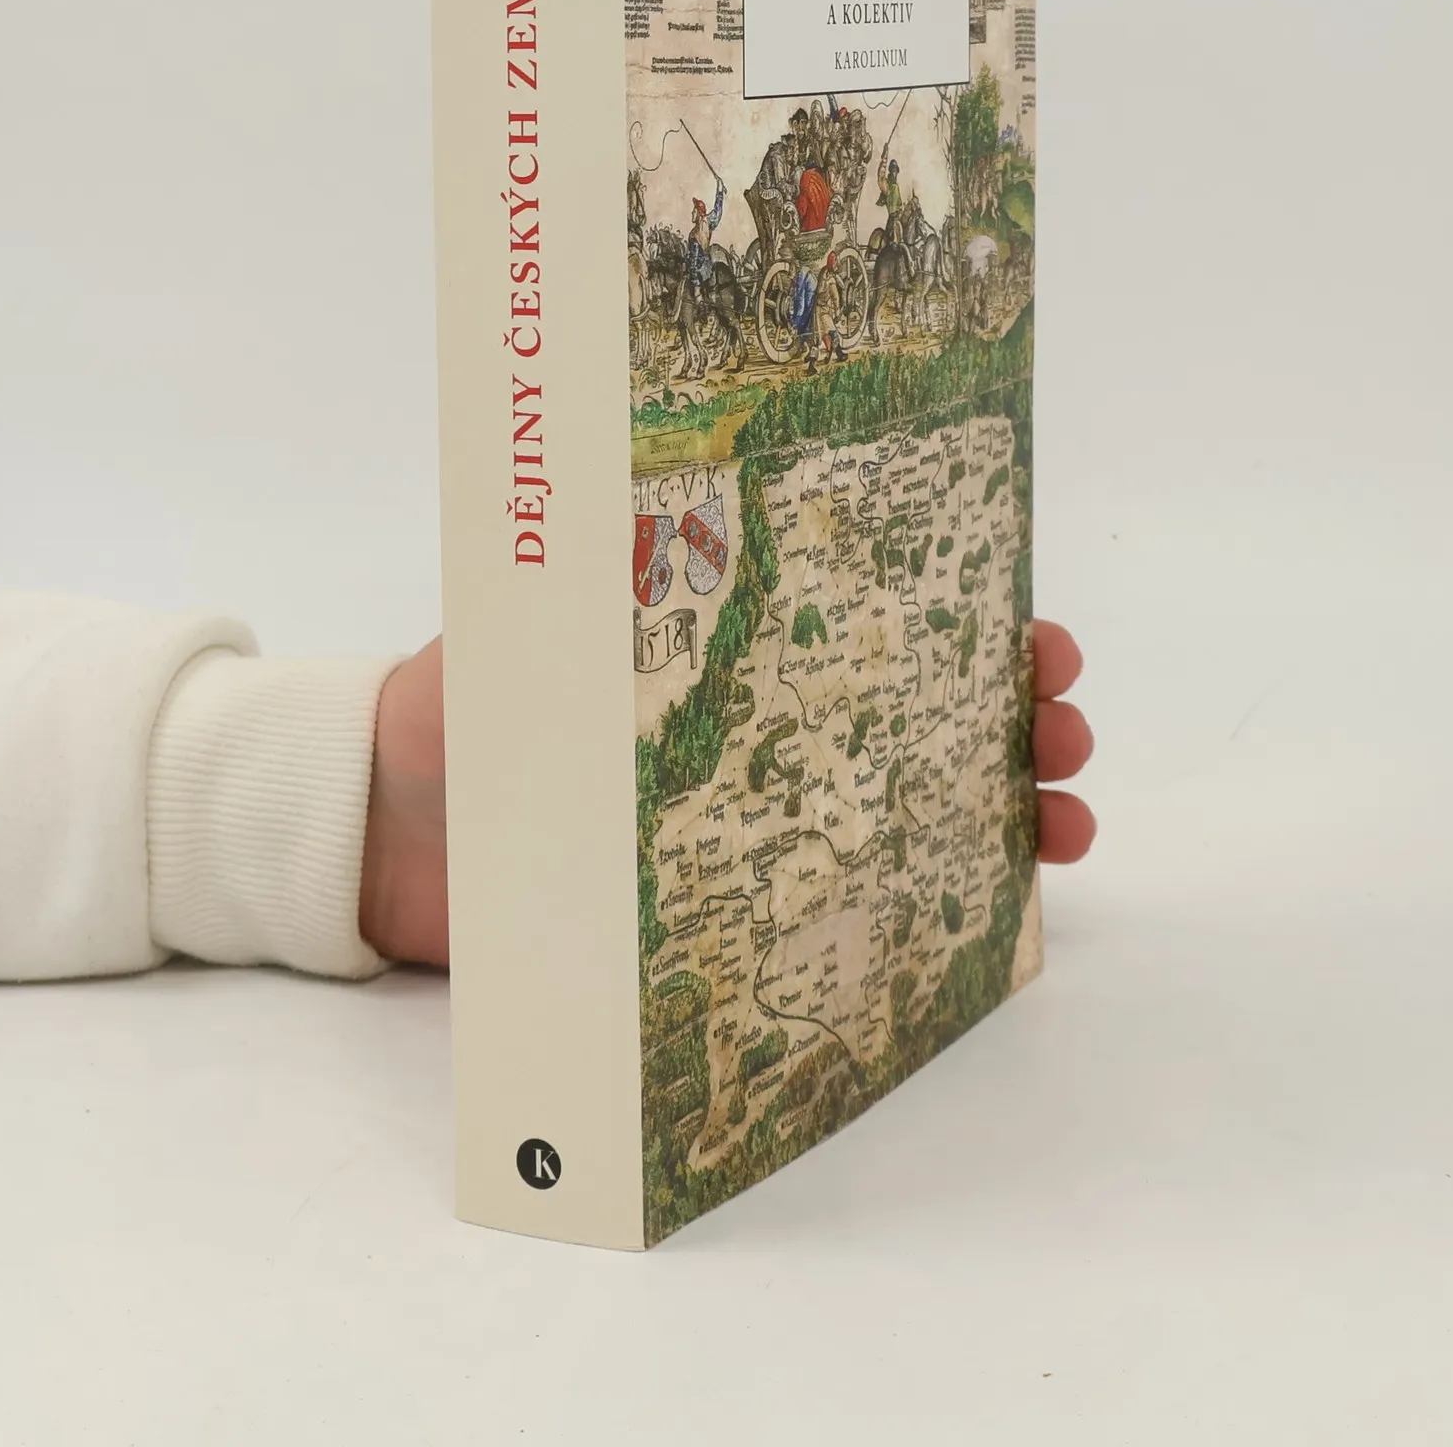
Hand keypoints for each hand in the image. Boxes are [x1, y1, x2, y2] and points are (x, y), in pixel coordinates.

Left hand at [360, 620, 1096, 966]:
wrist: (389, 826)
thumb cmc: (464, 704)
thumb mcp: (537, 628)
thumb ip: (600, 594)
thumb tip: (668, 547)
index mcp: (736, 630)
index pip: (879, 610)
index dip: (973, 620)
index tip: (1034, 638)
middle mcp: (768, 713)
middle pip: (927, 702)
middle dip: (1016, 710)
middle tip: (1059, 728)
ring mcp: (761, 806)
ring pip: (918, 795)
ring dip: (1006, 803)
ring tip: (1063, 821)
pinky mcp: (734, 897)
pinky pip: (860, 891)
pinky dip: (942, 891)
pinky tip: (1002, 904)